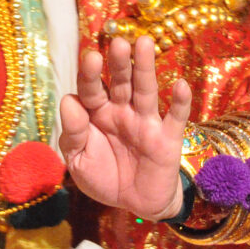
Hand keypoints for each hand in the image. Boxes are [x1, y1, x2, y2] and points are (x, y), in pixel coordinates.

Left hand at [58, 36, 190, 220]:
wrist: (134, 205)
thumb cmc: (103, 176)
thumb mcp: (78, 161)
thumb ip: (72, 133)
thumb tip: (68, 101)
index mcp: (96, 112)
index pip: (91, 88)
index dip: (90, 74)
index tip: (90, 56)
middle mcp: (121, 110)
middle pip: (120, 81)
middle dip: (119, 63)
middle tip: (118, 43)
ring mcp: (146, 122)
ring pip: (146, 90)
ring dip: (145, 68)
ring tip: (144, 43)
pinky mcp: (168, 138)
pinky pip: (175, 118)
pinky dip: (180, 102)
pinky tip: (181, 85)